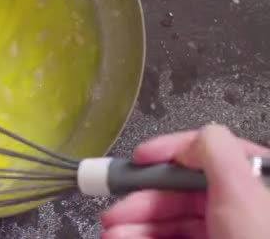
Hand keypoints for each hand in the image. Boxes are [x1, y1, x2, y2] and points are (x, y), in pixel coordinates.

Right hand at [101, 124, 269, 238]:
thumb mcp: (244, 194)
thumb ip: (216, 152)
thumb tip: (197, 136)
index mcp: (255, 181)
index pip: (209, 152)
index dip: (170, 151)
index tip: (138, 159)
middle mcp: (239, 206)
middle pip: (181, 192)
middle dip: (141, 202)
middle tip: (111, 215)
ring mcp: (224, 233)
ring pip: (172, 222)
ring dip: (136, 226)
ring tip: (110, 235)